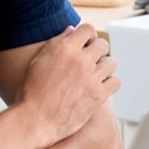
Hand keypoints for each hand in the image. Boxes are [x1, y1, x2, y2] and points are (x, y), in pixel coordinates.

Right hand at [18, 24, 119, 143]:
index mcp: (65, 49)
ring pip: (111, 62)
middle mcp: (80, 61)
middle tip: (90, 61)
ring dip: (104, 67)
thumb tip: (72, 30)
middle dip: (96, 50)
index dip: (88, 35)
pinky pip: (116, 81)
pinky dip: (110, 83)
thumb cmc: (32, 91)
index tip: (86, 43)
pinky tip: (101, 86)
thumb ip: (56, 42)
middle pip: (102, 44)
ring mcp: (91, 78)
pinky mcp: (98, 95)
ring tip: (95, 74)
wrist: (34, 120)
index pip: (88, 29)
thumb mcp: (39, 60)